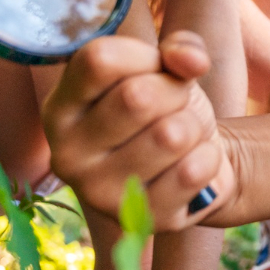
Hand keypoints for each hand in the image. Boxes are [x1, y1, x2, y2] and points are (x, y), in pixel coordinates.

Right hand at [44, 30, 234, 230]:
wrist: (194, 167)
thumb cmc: (169, 110)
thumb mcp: (170, 68)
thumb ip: (180, 48)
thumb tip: (192, 60)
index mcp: (61, 106)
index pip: (99, 60)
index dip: (144, 56)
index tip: (156, 69)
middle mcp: (65, 152)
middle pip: (137, 97)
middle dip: (175, 93)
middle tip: (176, 107)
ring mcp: (97, 192)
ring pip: (171, 135)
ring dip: (194, 127)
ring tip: (183, 137)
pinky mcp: (138, 220)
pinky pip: (193, 171)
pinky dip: (208, 158)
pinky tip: (193, 165)